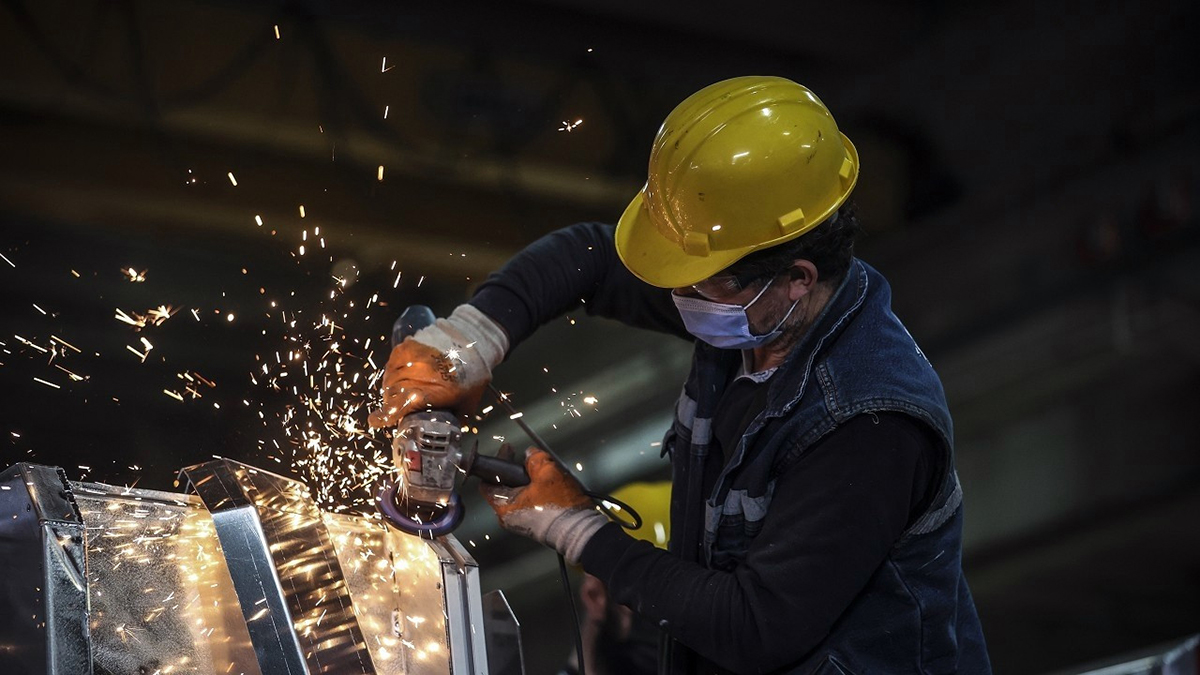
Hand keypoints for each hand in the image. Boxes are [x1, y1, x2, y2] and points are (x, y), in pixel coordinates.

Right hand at [368, 338, 486, 428]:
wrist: (473, 341)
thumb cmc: (473, 374)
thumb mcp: (467, 404)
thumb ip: (454, 419)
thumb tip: (447, 433)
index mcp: (429, 394)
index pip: (397, 407)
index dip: (383, 416)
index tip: (376, 421)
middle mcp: (416, 376)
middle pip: (391, 395)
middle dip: (393, 403)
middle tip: (402, 405)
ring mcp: (409, 360)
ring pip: (389, 380)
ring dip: (393, 388)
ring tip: (404, 389)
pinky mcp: (406, 347)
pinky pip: (392, 365)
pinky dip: (394, 372)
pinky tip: (405, 375)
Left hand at [481, 444, 608, 563]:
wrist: (578, 530)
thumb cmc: (560, 507)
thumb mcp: (547, 472)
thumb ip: (535, 458)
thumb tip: (530, 454)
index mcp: (504, 505)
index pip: (487, 482)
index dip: (497, 463)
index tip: (507, 452)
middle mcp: (508, 516)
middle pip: (504, 487)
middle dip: (514, 470)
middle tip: (525, 459)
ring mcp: (521, 522)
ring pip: (517, 494)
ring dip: (526, 480)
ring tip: (540, 471)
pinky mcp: (533, 524)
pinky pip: (528, 503)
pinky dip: (534, 491)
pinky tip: (547, 485)